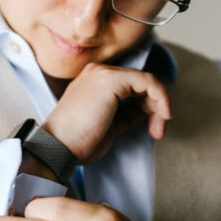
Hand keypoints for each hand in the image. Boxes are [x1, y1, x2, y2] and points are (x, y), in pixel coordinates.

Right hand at [42, 63, 171, 163]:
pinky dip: (160, 98)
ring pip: (146, 81)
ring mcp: (104, 73)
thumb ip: (126, 115)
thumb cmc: (77, 142)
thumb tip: (146, 111)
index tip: (153, 129)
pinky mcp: (111, 80)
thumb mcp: (109, 126)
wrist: (59, 147)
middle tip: (158, 130)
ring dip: (159, 105)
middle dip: (156, 107)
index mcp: (94, 82)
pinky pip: (147, 82)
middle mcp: (98, 72)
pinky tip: (161, 116)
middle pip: (140, 83)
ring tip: (158, 128)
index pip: (131, 87)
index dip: (148, 106)